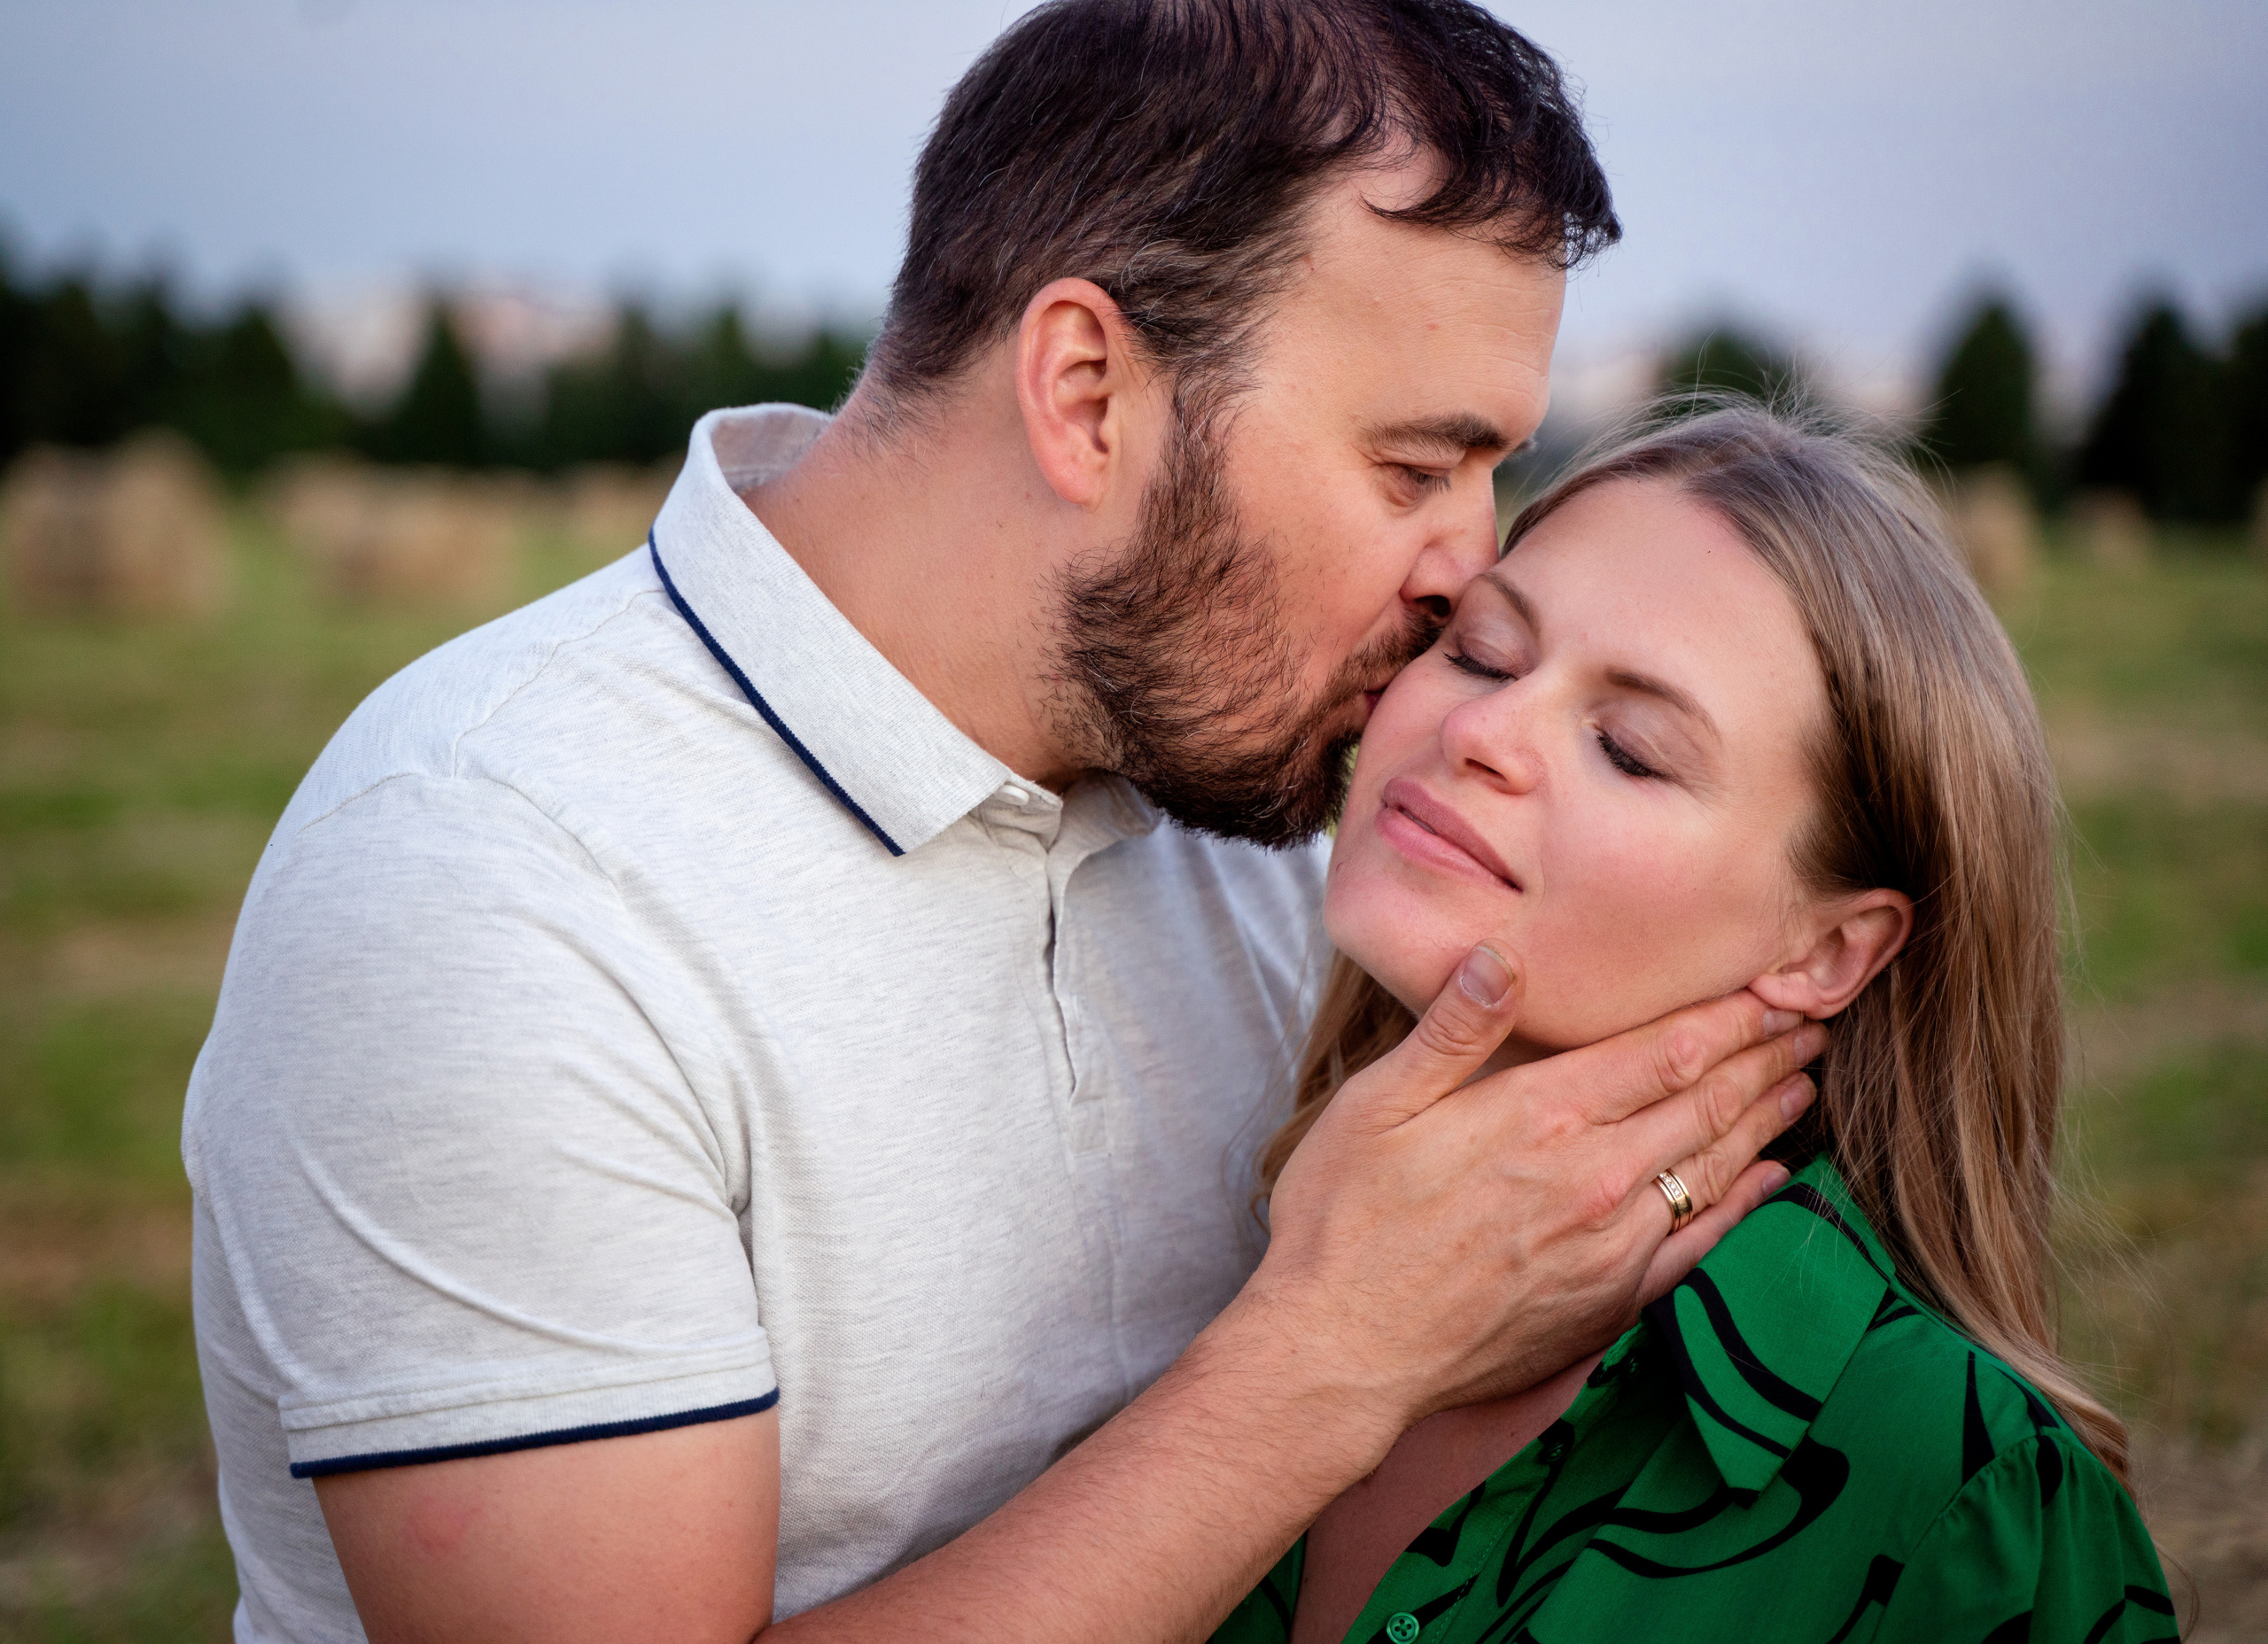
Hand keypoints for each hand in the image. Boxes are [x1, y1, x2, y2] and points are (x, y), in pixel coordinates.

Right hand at [1249, 941, 1820, 1430]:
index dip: (1728, 1017)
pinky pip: (1702, 1247)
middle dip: (1764, 1059)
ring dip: (1767, 1122)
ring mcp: (1610, 1245)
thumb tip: (1501, 954)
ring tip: (1801, 1086)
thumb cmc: (1343, 1221)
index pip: (1664, 1050)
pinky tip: (1773, 1183)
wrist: (1341, 1353)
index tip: (1773, 989)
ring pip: (1716, 1169)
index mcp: (1539, 1114)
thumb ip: (1452, 1030)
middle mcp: (1593, 1176)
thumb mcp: (1374, 1105)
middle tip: (1809, 1028)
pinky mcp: (1610, 1303)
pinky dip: (1747, 1207)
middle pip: (1706, 1103)